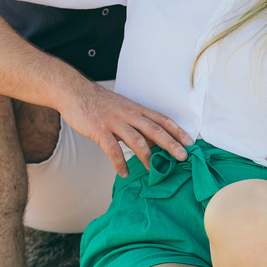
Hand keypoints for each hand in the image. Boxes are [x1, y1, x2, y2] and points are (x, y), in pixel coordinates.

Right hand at [59, 82, 193, 176]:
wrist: (76, 93)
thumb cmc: (100, 103)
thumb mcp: (123, 108)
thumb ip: (137, 122)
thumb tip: (152, 141)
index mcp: (137, 109)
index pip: (162, 120)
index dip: (177, 130)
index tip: (190, 142)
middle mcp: (129, 114)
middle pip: (154, 130)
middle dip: (170, 144)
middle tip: (182, 157)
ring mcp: (115, 122)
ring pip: (136, 140)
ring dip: (148, 157)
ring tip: (155, 171)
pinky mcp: (100, 130)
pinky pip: (112, 150)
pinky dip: (120, 163)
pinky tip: (124, 173)